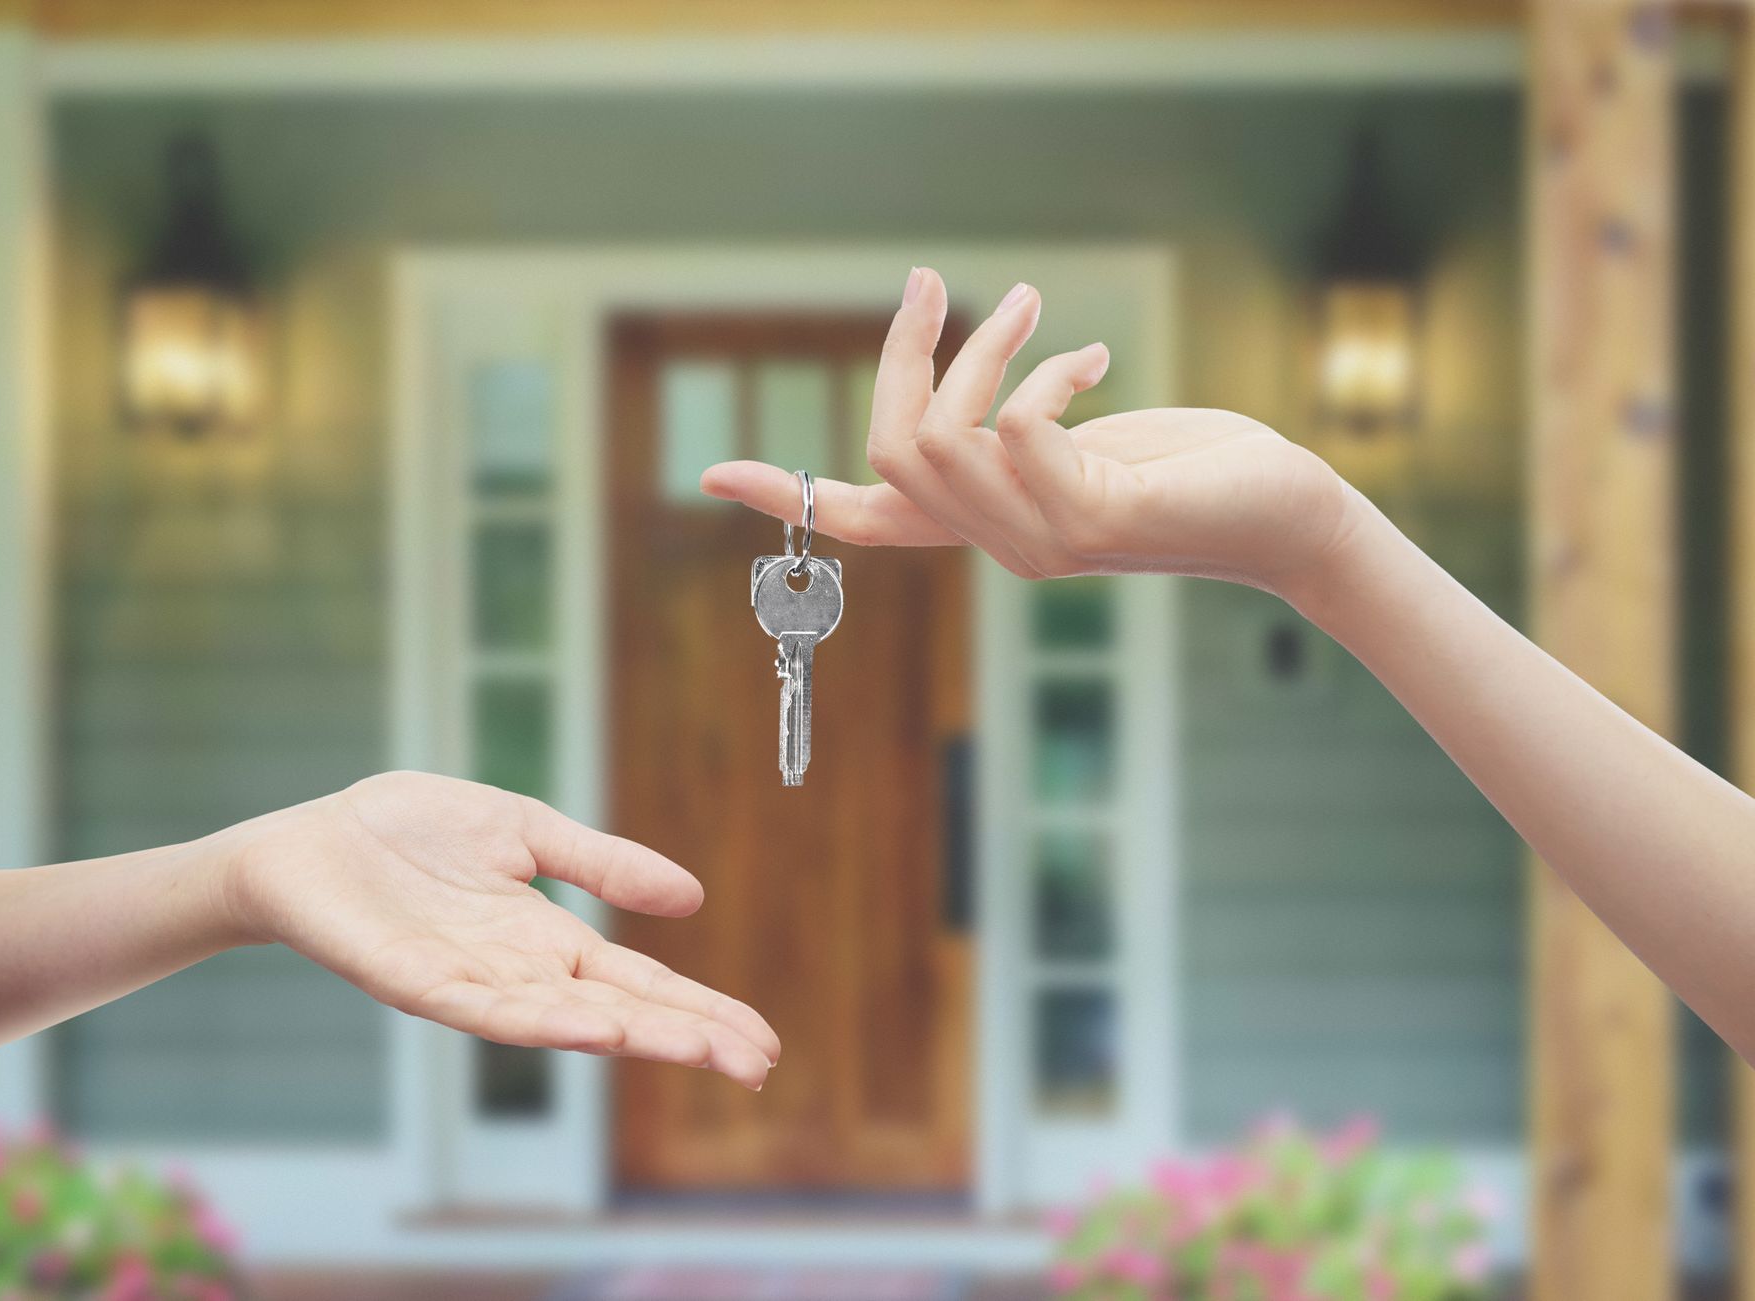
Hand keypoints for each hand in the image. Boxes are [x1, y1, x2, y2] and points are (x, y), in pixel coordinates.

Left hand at [214, 771, 779, 1088]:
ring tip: (695, 1049)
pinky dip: (543, 1021)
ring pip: (564, 1023)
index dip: (699, 1010)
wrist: (308, 842)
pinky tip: (592, 1027)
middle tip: (757, 1064)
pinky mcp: (417, 982)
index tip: (761, 1040)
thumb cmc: (408, 834)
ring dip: (632, 1037)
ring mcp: (471, 984)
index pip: (640, 983)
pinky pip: (486, 1010)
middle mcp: (519, 974)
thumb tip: (692, 897)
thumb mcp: (526, 831)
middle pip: (619, 1013)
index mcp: (548, 940)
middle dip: (687, 1038)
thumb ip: (601, 864)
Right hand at [700, 267, 1360, 600]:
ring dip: (981, 351)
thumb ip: (1015, 434)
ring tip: (1030, 307)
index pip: (866, 522)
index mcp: (985, 527)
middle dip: (902, 356)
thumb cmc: (1189, 473)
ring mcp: (1040, 542)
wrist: (1283, 515)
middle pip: (890, 451)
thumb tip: (972, 402)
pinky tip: (1092, 361)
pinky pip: (1015, 430)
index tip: (711, 478)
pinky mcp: (1091, 519)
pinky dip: (1042, 376)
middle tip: (926, 286)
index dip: (787, 496)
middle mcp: (1000, 546)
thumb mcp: (1081, 446)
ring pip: (944, 440)